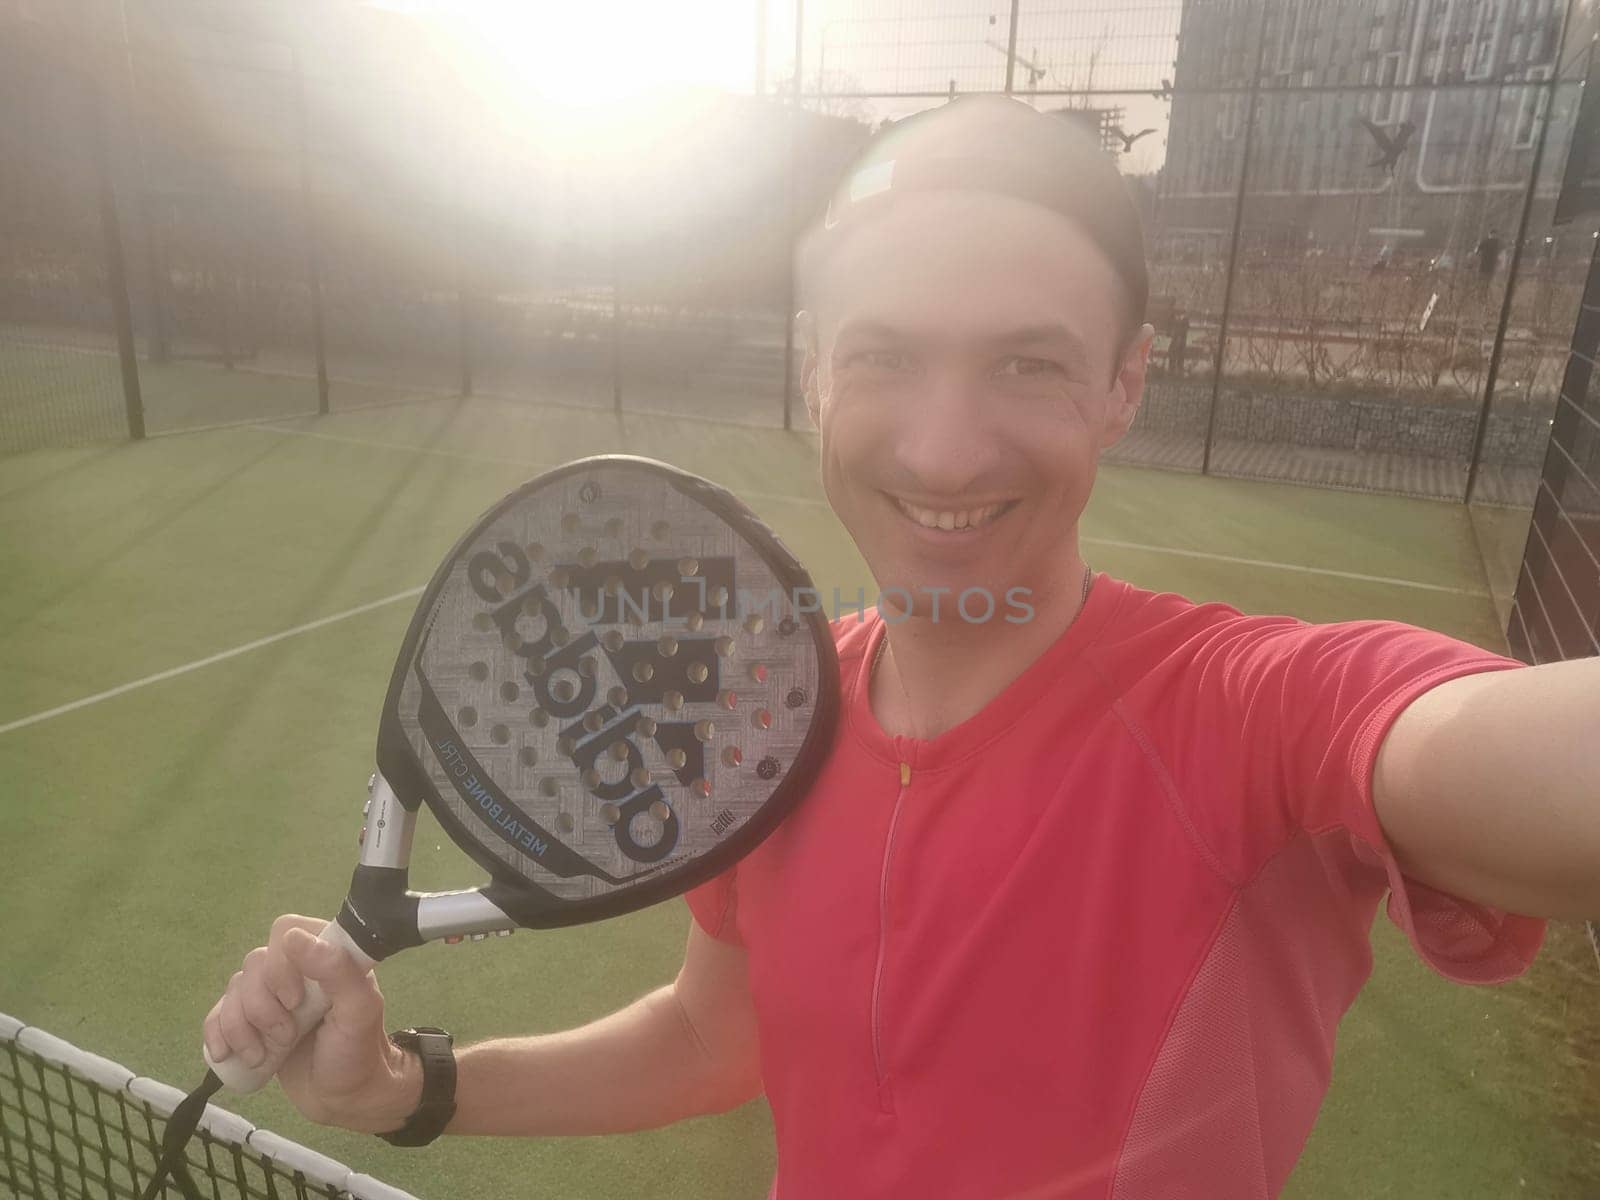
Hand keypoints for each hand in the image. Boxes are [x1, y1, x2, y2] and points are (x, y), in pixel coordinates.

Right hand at [202, 915, 421, 1132]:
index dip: (280, 966)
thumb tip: (294, 938)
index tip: (295, 1001)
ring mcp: (270, 997)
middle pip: (253, 966)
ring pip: (233, 992)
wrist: (343, 1100)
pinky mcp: (251, 1023)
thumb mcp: (359, 1012)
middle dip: (262, 1008)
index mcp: (326, 956)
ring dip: (241, 1028)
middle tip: (287, 1037)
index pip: (285, 932)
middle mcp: (296, 970)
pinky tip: (225, 1054)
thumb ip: (338, 970)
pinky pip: (217, 1015)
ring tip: (263, 1056)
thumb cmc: (358, 1053)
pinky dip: (216, 1034)